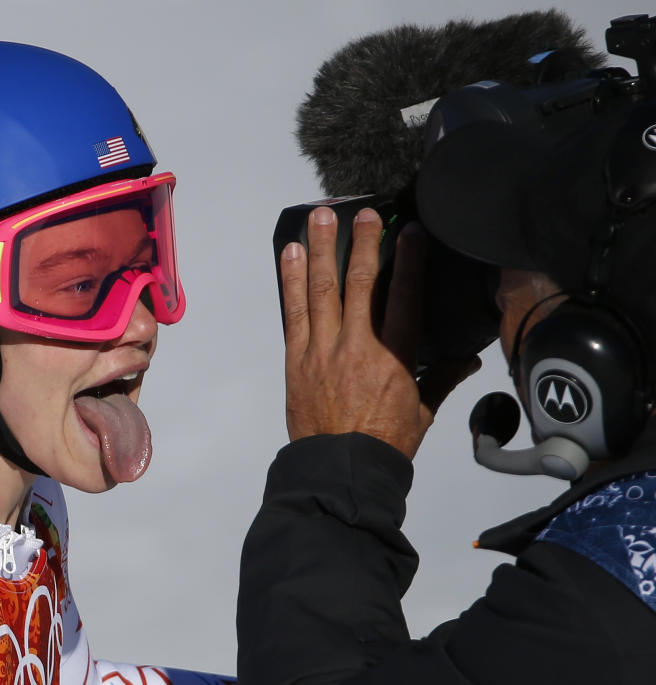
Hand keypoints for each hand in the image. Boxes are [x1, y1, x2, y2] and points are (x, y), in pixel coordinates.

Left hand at [281, 206, 478, 458]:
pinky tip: (289, 255)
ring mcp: (322, 350)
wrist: (340, 470)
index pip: (404, 298)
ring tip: (319, 217)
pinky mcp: (297, 359)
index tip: (410, 232)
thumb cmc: (383, 443)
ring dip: (320, 250)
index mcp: (394, 359)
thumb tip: (467, 359)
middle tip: (365, 213)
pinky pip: (293, 312)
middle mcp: (357, 347)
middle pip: (360, 284)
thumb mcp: (422, 411)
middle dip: (363, 243)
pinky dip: (290, 281)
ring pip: (321, 290)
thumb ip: (442, 378)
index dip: (408, 261)